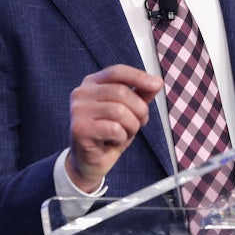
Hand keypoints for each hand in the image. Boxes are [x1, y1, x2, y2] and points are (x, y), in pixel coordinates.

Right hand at [66, 64, 162, 192]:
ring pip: (119, 111)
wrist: (90, 162)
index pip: (117, 72)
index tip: (156, 84)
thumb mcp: (128, 111)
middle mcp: (81, 93)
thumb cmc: (108, 134)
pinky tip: (114, 141)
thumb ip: (140, 95)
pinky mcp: (79, 129)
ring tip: (125, 133)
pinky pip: (114, 129)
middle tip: (140, 122)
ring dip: (131, 126)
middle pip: (122, 92)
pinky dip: (121, 137)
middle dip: (139, 110)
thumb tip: (156, 82)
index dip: (138, 76)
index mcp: (92, 83)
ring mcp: (78, 110)